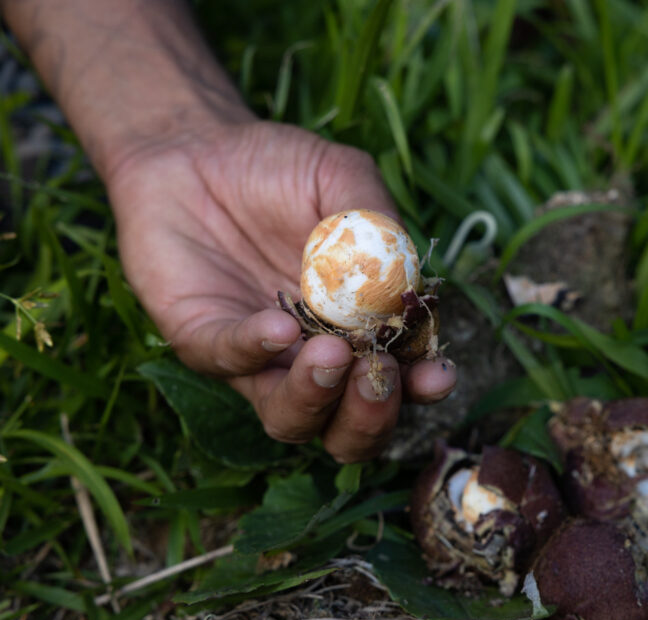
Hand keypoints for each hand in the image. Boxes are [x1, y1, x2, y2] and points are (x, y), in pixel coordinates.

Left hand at [107, 119, 456, 461]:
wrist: (193, 146)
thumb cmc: (277, 168)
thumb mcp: (342, 178)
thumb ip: (375, 220)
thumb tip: (406, 279)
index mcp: (361, 328)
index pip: (400, 380)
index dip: (421, 387)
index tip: (437, 374)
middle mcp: (315, 357)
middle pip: (349, 427)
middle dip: (371, 415)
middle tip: (378, 375)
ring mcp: (259, 359)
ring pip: (290, 418)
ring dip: (316, 399)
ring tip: (330, 357)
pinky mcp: (204, 341)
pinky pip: (230, 362)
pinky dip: (256, 350)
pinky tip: (279, 324)